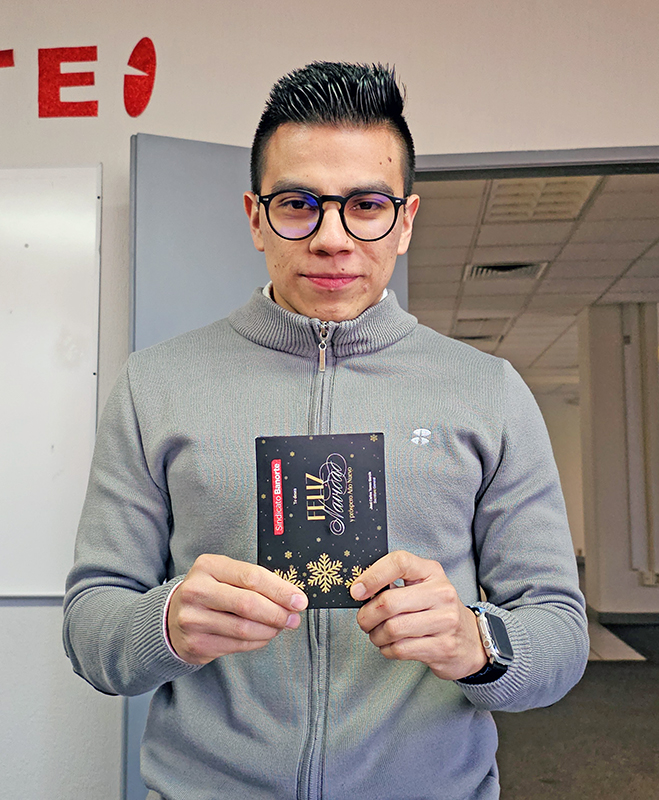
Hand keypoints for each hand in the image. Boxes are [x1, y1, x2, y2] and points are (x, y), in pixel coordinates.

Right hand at [167, 554, 307, 664]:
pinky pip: (237, 645)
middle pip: (248, 604)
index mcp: (208, 566)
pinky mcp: (195, 643)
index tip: (299, 600)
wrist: (172, 617)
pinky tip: (264, 635)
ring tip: (280, 626)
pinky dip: (258, 642)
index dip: (280, 590)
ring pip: (244, 628)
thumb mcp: (225, 575)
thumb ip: (254, 582)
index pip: (251, 577)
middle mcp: (196, 591)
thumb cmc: (210, 592)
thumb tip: (291, 597)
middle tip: (294, 618)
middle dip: (278, 613)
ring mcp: (193, 619)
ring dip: (270, 630)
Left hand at [350, 550, 486, 679]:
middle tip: (364, 620)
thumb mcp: (421, 587)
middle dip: (367, 615)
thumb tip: (359, 590)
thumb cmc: (436, 610)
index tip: (356, 591)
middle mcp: (442, 593)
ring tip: (378, 634)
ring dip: (376, 635)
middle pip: (389, 602)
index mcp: (432, 572)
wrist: (471, 640)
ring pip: (392, 629)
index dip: (372, 576)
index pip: (399, 562)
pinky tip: (391, 645)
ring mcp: (445, 621)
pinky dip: (387, 649)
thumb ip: (394, 583)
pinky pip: (400, 649)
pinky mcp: (443, 647)